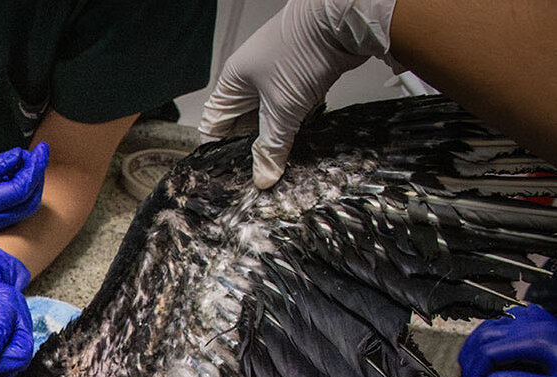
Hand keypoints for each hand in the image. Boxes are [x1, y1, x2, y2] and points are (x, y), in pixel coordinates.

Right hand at [0, 143, 48, 255]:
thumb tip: (16, 158)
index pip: (18, 190)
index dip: (34, 168)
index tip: (40, 150)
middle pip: (27, 203)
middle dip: (37, 178)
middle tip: (36, 155)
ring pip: (21, 213)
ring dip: (29, 189)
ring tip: (24, 165)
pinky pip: (8, 218)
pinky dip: (16, 199)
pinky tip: (11, 181)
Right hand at [197, 0, 396, 188]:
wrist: (341, 20)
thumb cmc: (301, 49)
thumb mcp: (282, 109)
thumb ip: (271, 147)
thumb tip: (263, 176)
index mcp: (233, 83)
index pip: (215, 124)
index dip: (221, 150)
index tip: (231, 174)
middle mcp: (251, 80)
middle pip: (244, 124)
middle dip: (254, 146)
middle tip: (263, 169)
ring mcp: (277, 78)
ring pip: (272, 118)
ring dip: (280, 135)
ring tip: (284, 156)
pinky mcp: (301, 78)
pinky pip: (294, 109)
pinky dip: (298, 123)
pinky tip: (305, 134)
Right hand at [459, 304, 556, 376]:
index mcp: (535, 340)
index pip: (487, 354)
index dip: (474, 376)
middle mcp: (532, 325)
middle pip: (483, 337)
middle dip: (470, 363)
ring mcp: (534, 320)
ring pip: (489, 326)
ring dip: (475, 349)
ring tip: (473, 371)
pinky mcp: (538, 322)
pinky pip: (504, 323)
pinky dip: (490, 338)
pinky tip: (490, 353)